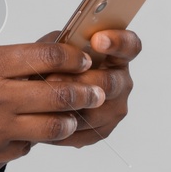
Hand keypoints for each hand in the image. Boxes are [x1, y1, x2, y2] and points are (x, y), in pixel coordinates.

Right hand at [0, 37, 104, 171]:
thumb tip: (22, 58)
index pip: (46, 56)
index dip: (73, 55)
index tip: (83, 57)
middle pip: (59, 93)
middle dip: (85, 90)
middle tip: (97, 87)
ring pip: (52, 126)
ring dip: (69, 118)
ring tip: (74, 113)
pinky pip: (26, 147)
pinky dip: (33, 138)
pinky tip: (32, 129)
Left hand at [38, 28, 140, 147]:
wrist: (40, 93)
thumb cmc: (53, 64)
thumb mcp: (55, 46)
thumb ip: (62, 44)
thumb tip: (60, 49)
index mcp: (116, 56)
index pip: (130, 46)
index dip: (118, 42)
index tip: (97, 39)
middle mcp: (121, 82)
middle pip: (110, 83)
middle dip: (78, 80)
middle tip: (52, 77)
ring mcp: (114, 109)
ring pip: (95, 111)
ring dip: (67, 105)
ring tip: (42, 99)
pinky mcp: (101, 131)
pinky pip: (83, 132)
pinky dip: (61, 124)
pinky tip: (44, 116)